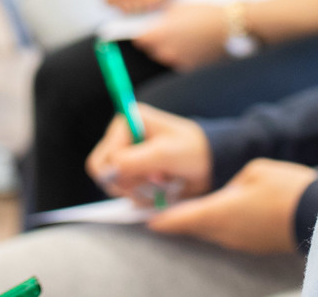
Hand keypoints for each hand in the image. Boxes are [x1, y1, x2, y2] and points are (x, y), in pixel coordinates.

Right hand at [86, 104, 211, 204]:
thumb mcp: (165, 154)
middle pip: (104, 173)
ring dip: (138, 190)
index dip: (119, 173)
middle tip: (154, 181)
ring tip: (162, 183)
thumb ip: (135, 160)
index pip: (103, 158)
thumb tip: (111, 170)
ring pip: (116, 185)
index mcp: (127, 121)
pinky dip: (143, 195)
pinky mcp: (136, 171)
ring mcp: (129, 155)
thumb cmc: (193, 151)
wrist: (213, 163)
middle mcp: (124, 136)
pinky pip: (127, 192)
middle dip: (129, 183)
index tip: (145, 176)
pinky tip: (161, 188)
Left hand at [131, 4, 232, 72]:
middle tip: (167, 29)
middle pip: (151, 49)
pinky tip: (192, 44)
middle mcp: (165, 51)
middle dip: (155, 41)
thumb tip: (154, 23)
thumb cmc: (203, 13)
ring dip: (168, 48)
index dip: (142, 34)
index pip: (140, 40)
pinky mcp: (190, 67)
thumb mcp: (178, 8)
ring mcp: (178, 61)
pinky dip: (181, 54)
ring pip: (165, 56)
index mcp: (159, 35)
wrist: (230, 27)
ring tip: (182, 35)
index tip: (147, 29)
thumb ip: (161, 18)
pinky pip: (178, 61)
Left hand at [146, 159, 314, 255]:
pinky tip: (223, 212)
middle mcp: (225, 232)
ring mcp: (240, 241)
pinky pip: (227, 234)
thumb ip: (231, 183)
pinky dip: (219, 224)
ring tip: (192, 207)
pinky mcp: (253, 245)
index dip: (161, 219)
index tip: (146, 218)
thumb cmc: (286, 189)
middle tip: (163, 208)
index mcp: (219, 212)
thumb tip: (227, 191)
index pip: (180, 219)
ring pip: (210, 231)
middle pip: (193, 227)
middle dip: (178, 219)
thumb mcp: (253, 172)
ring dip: (199, 221)